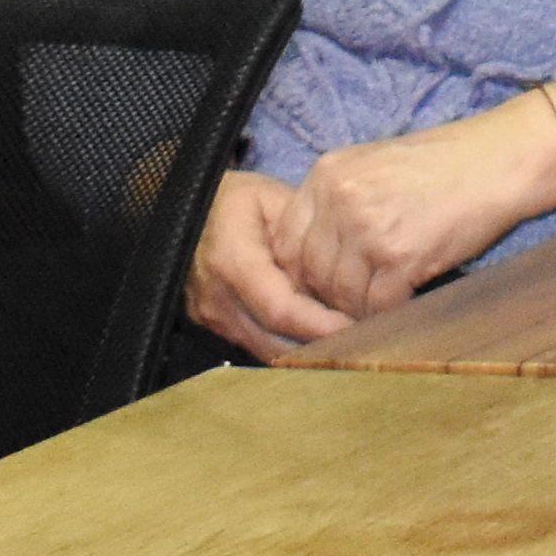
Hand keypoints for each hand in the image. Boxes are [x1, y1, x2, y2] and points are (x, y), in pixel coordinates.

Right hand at [187, 170, 349, 354]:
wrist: (191, 210)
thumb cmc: (240, 201)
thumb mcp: (278, 204)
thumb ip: (306, 243)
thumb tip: (346, 280)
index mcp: (231, 262)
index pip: (281, 310)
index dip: (322, 326)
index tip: (360, 329)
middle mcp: (217, 298)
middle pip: (275, 342)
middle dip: (321, 349)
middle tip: (364, 344)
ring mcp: (210, 316)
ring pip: (267, 352)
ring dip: (307, 354)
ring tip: (347, 345)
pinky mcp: (213, 325)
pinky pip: (256, 345)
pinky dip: (289, 347)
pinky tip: (319, 339)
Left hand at [273, 88, 555, 318]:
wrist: (501, 160)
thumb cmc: (447, 163)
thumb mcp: (376, 165)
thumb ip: (340, 200)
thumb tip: (319, 251)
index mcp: (327, 174)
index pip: (286, 240)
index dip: (300, 271)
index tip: (321, 285)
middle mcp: (339, 199)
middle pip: (310, 270)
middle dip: (329, 296)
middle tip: (351, 305)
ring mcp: (368, 228)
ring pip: (341, 292)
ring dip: (359, 309)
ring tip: (380, 308)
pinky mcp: (400, 256)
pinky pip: (378, 303)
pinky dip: (389, 313)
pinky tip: (405, 305)